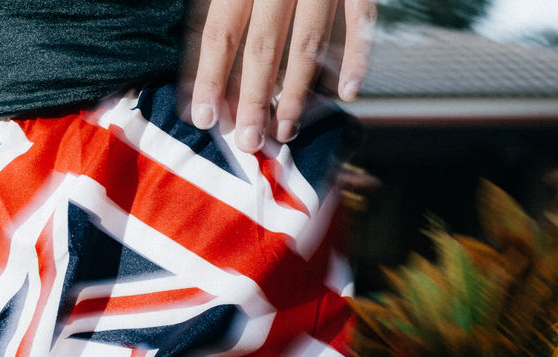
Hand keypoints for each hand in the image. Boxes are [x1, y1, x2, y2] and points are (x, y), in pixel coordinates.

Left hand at [183, 0, 375, 150]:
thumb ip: (213, 3)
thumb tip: (196, 57)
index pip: (220, 31)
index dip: (211, 77)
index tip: (204, 118)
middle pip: (262, 46)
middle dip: (252, 99)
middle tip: (247, 142)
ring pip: (307, 42)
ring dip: (295, 91)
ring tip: (284, 131)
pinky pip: (361, 19)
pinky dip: (357, 57)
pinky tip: (348, 93)